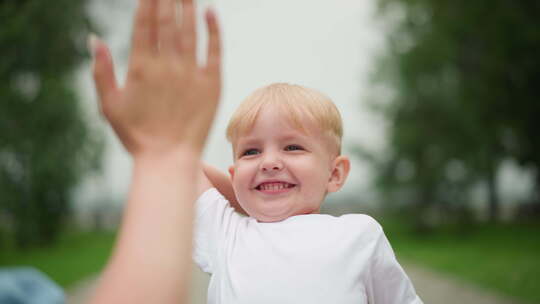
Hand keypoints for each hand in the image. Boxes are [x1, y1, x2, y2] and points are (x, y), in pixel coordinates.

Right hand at [90, 0, 220, 158]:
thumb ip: (101, 70)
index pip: (144, 24)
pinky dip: (213, 30)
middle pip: (167, 21)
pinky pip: (213, 51)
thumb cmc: (137, 135)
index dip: (148, 1)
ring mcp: (190, 74)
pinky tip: (210, 13)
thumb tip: (94, 38)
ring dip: (188, 6)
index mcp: (141, 67)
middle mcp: (166, 66)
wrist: (168, 159)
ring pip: (189, 31)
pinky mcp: (211, 85)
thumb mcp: (109, 104)